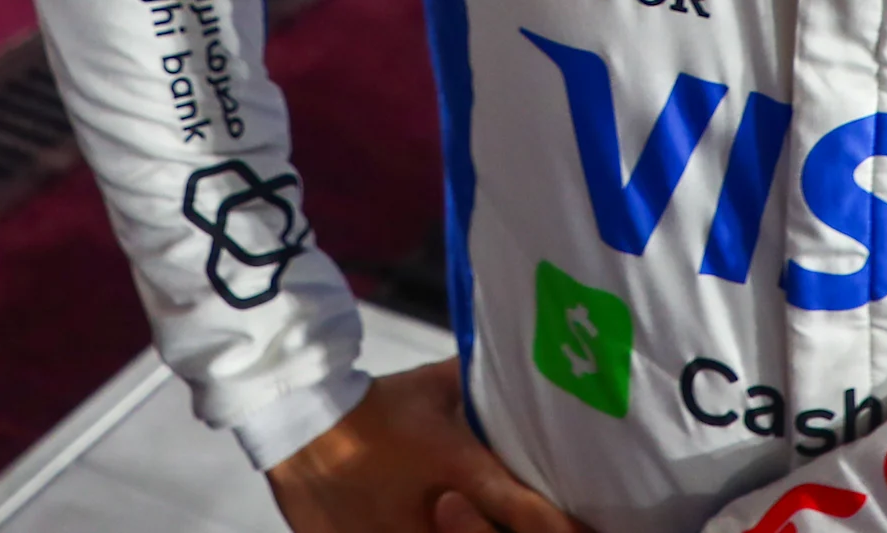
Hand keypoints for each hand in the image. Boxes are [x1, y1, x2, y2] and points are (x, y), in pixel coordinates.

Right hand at [267, 362, 583, 532]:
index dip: (564, 530)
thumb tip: (525, 370)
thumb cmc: (376, 404)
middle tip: (531, 530)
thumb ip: (481, 387)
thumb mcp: (434, 387)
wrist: (299, 422)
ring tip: (473, 529)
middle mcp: (438, 516)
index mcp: (460, 470)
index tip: (587, 532)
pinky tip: (430, 530)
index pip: (528, 514)